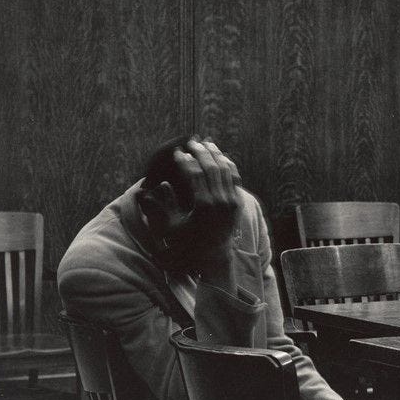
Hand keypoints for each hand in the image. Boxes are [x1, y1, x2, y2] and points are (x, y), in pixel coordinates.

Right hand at [139, 138, 240, 271]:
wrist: (214, 256)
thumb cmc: (187, 243)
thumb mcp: (170, 227)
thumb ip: (164, 204)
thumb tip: (160, 183)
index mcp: (203, 206)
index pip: (194, 174)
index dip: (185, 160)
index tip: (178, 152)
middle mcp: (220, 201)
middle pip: (211, 167)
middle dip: (200, 152)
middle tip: (191, 142)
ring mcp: (232, 201)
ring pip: (224, 169)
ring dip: (215, 154)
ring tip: (206, 144)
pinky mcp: (238, 202)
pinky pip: (235, 177)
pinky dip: (228, 164)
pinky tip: (221, 156)